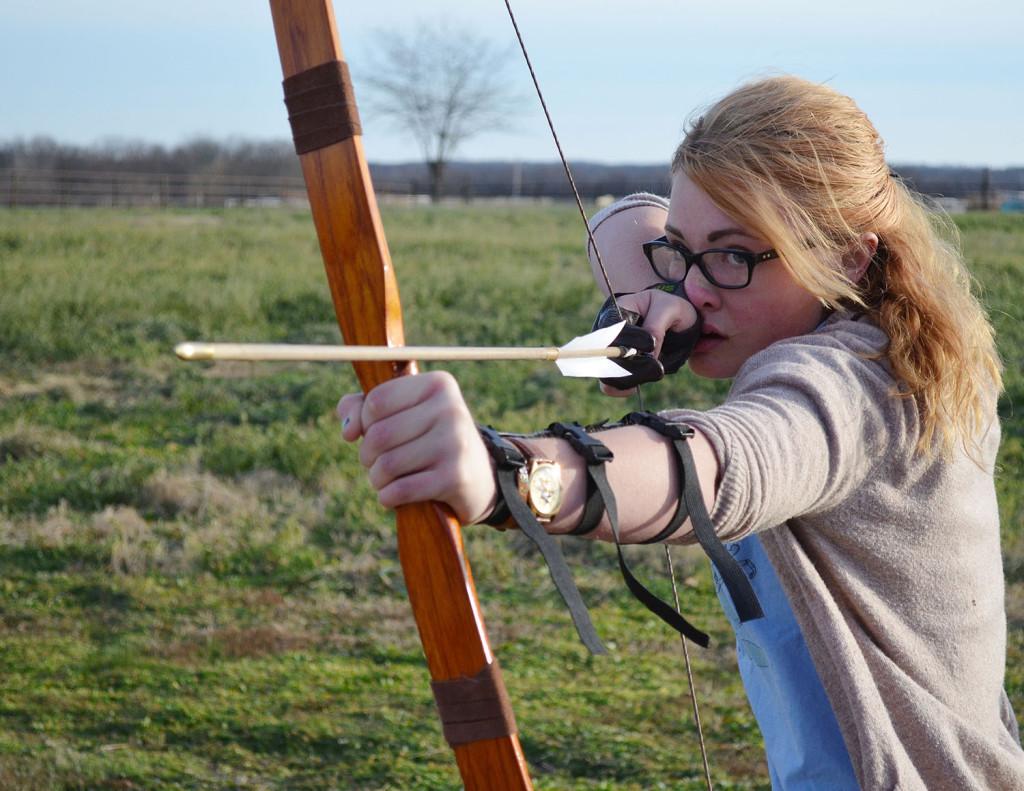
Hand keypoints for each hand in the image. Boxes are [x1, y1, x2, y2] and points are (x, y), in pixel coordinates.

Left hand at [336, 372, 497, 524]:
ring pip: (387, 464)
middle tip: (377, 462)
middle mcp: (451, 408)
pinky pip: (401, 489)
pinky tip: (393, 496)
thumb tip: (348, 429)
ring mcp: (455, 443)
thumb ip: (362, 407)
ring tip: (385, 480)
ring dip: (377, 479)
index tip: (376, 432)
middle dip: (368, 455)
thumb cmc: (428, 439)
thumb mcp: (402, 414)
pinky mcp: (455, 477)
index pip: (376, 401)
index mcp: (438, 384)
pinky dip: (388, 497)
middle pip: (379, 435)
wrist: (479, 477)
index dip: (365, 422)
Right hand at [598, 288, 699, 396]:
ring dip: (632, 377)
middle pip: (605, 354)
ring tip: (657, 371)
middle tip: (658, 366)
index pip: (612, 328)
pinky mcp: (612, 368)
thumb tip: (648, 353)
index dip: (630, 340)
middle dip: (632, 364)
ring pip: (607, 372)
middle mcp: (605, 332)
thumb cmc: (670, 309)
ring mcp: (606, 352)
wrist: (673, 321)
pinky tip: (637, 386)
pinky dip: (622, 388)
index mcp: (616, 310)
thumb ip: (657, 326)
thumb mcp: (669, 309)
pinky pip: (608, 385)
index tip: (651, 344)